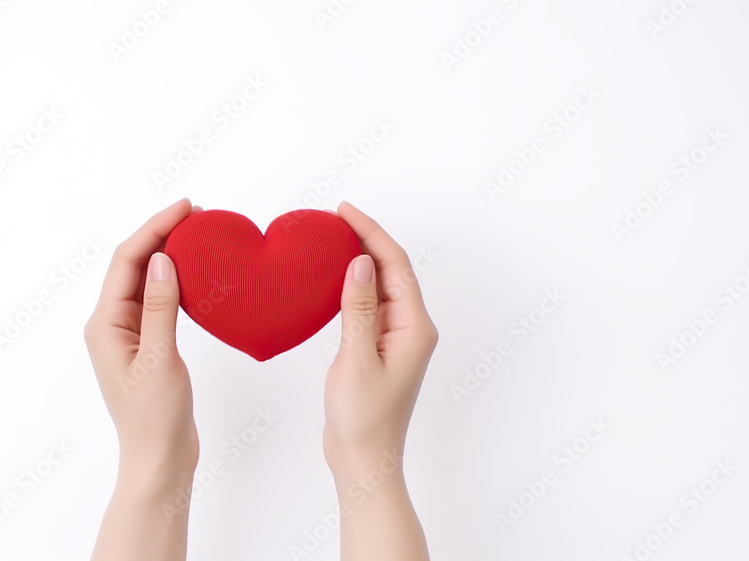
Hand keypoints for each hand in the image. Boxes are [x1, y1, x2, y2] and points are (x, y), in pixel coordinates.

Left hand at [84, 198, 199, 560]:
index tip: (186, 208)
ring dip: (168, 254)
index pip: (127, 261)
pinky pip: (156, 301)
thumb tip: (163, 260)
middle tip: (197, 215)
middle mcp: (111, 324)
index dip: (154, 228)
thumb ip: (161, 308)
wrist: (158, 458)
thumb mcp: (160, 359)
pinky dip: (174, 281)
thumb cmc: (154, 417)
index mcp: (105, 325)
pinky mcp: (146, 345)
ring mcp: (128, 335)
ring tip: (197, 235)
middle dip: (161, 234)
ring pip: (145, 280)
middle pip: (133, 264)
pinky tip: (193, 274)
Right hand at [323, 201, 436, 560]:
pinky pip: (369, 306)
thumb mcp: (356, 359)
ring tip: (332, 239)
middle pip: (392, 270)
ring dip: (360, 261)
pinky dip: (353, 287)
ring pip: (381, 287)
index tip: (344, 210)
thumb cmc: (363, 419)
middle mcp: (411, 328)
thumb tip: (360, 262)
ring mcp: (397, 339)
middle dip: (366, 239)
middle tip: (334, 218)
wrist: (364, 460)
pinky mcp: (380, 349)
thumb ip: (358, 308)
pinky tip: (334, 280)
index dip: (371, 232)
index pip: (395, 265)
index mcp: (415, 327)